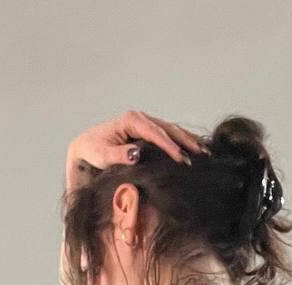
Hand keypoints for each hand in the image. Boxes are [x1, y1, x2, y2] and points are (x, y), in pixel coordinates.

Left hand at [67, 109, 207, 174]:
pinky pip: (169, 134)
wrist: (87, 146)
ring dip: (188, 141)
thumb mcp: (103, 155)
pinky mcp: (149, 131)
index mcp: (131, 120)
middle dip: (185, 142)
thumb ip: (119, 155)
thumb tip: (136, 154)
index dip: (169, 146)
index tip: (180, 159)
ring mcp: (146, 123)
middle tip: (201, 155)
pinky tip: (195, 149)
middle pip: (168, 128)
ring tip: (204, 152)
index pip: (155, 133)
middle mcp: (141, 118)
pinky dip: (183, 141)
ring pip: (172, 130)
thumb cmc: (94, 151)